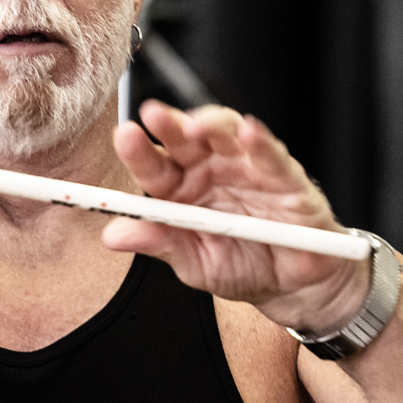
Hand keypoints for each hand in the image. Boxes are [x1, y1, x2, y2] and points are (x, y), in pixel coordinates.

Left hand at [106, 101, 370, 331]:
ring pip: (227, 134)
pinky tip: (249, 132)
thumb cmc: (239, 267)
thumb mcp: (192, 262)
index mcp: (180, 189)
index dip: (139, 151)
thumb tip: (113, 235)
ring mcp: (247, 168)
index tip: (125, 137)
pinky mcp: (284, 177)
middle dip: (170, 124)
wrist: (289, 287)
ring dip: (211, 124)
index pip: (154, 164)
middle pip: (187, 139)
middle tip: (154, 116)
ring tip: (195, 127)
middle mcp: (211, 170)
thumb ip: (158, 243)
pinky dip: (261, 142)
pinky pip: (272, 155)